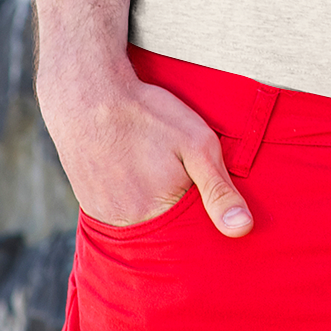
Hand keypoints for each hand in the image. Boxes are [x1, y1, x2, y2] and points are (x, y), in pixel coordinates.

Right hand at [38, 54, 252, 236]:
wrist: (87, 95)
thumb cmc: (147, 116)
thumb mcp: (197, 143)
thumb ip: (218, 189)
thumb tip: (242, 229)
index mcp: (160, 218)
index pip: (192, 235)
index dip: (202, 213)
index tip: (199, 186)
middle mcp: (129, 229)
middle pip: (166, 231)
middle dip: (176, 208)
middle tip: (169, 168)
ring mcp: (106, 219)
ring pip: (142, 222)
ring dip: (151, 205)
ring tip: (149, 168)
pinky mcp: (89, 207)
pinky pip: (119, 214)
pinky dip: (129, 198)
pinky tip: (131, 171)